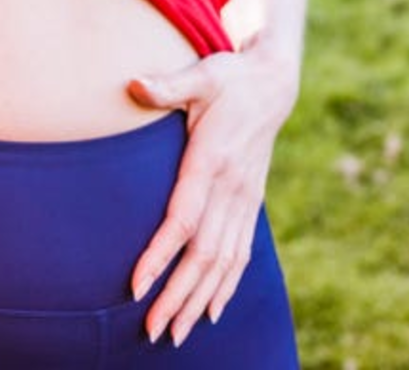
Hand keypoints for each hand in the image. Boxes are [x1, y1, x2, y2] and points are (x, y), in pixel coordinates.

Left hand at [127, 39, 300, 346]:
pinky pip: (241, 252)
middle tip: (151, 330)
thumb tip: (134, 83)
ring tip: (176, 334)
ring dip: (199, 299)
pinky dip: (226, 286)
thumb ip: (168, 85)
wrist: (274, 82)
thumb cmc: (229, 77)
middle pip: (204, 253)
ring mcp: (245, 199)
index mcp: (213, 160)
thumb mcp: (201, 74)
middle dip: (178, 295)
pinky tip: (210, 312)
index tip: (137, 286)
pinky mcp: (251, 202)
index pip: (184, 219)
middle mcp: (232, 187)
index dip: (160, 255)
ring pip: (224, 261)